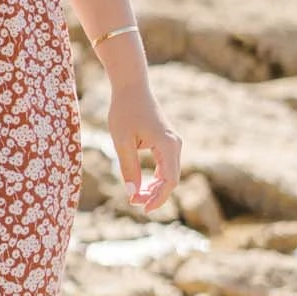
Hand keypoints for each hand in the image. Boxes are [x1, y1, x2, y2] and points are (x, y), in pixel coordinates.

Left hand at [103, 55, 182, 214]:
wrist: (131, 87)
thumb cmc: (125, 111)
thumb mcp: (122, 141)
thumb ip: (128, 167)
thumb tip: (133, 193)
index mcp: (167, 144)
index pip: (169, 180)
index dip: (158, 198)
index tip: (143, 208)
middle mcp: (175, 144)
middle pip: (171, 180)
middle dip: (154, 195)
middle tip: (134, 203)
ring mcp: (172, 142)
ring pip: (169, 174)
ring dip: (154, 188)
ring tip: (136, 197)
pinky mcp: (167, 141)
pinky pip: (165, 166)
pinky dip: (155, 179)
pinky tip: (142, 186)